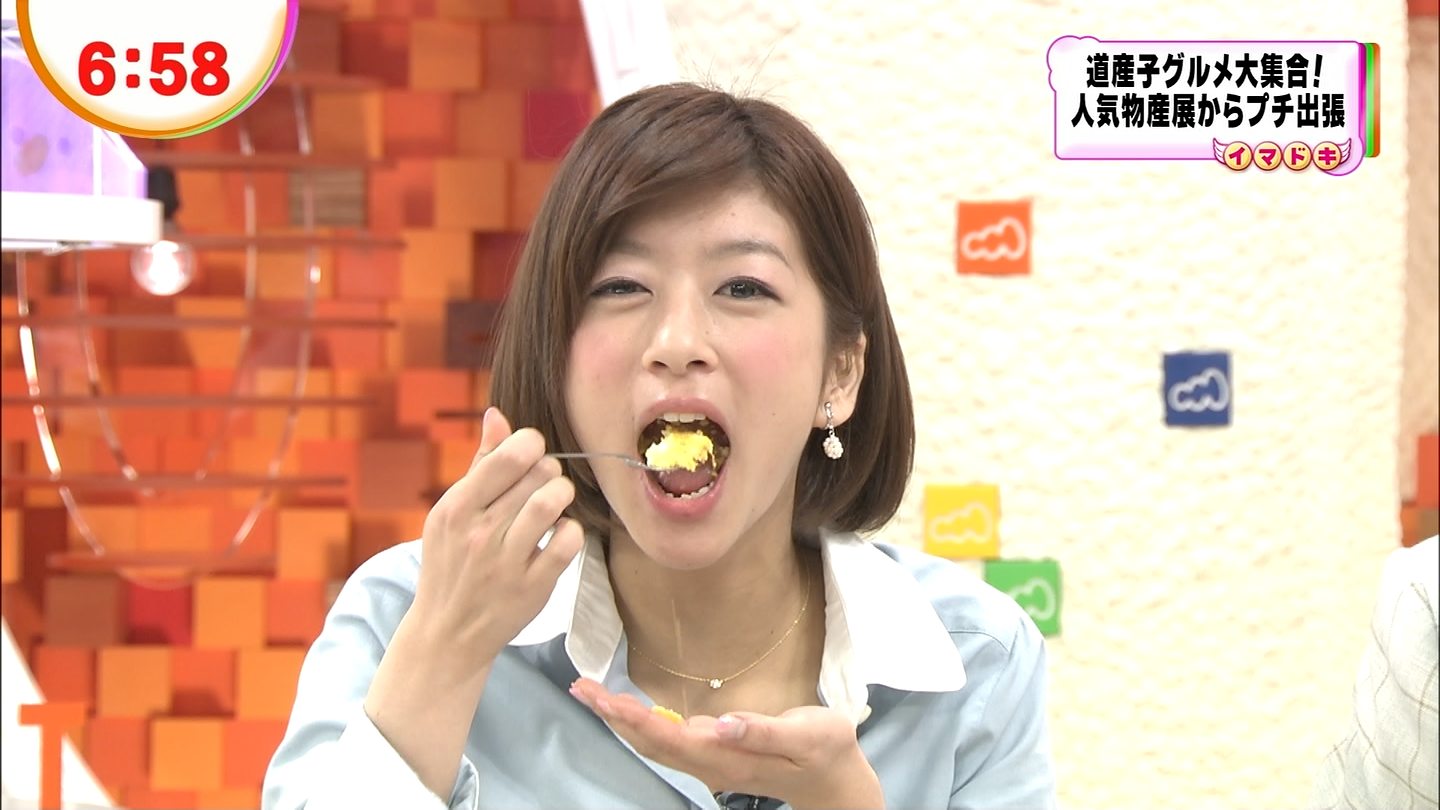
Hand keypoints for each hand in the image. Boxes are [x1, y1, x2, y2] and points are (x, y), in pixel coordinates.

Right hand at [409, 407, 584, 663]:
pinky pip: (568, 542)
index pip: (509, 455)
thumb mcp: (451, 513)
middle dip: (548, 471)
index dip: (531, 445)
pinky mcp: (532, 587)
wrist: (448, 632)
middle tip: (544, 483)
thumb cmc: (451, 563)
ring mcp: (505, 562)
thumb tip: (498, 415)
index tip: (531, 455)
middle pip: (537, 474)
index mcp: (455, 508)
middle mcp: (478, 533)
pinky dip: (571, 531)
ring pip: (551, 503)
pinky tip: (559, 534)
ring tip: (555, 502)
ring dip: (562, 494)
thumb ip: (480, 464)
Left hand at [569, 679, 884, 809]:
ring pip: (654, 742)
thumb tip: (721, 723)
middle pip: (650, 742)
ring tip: (590, 694)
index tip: (604, 698)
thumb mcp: (806, 735)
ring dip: (619, 719)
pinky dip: (639, 721)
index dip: (634, 718)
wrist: (835, 779)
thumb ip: (762, 731)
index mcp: (728, 758)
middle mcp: (710, 764)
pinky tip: (625, 709)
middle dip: (613, 716)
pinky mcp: (714, 753)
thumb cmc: (825, 749)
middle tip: (580, 688)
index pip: (670, 738)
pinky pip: (666, 740)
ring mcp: (710, 761)